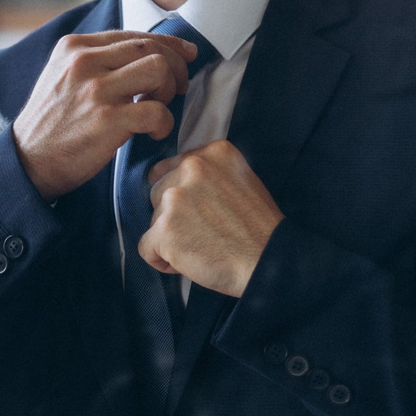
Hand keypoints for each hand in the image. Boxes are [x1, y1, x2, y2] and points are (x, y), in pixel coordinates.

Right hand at [11, 31, 196, 199]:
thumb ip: (95, 60)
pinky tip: (153, 133)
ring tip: (158, 108)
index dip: (168, 44)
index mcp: (74, 47)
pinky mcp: (107, 120)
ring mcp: (96, 90)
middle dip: (176, 67)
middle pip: (151, 47)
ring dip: (169, 90)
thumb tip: (145, 53)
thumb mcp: (62, 76)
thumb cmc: (51, 123)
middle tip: (178, 88)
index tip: (186, 55)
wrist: (27, 161)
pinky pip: (158, 111)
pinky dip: (164, 123)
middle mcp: (84, 62)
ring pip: (159, 69)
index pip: (134, 35)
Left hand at [138, 140, 282, 295]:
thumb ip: (211, 175)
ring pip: (153, 220)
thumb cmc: (259, 229)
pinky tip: (189, 262)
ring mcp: (176, 197)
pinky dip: (163, 260)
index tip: (200, 211)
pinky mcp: (164, 229)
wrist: (269, 261)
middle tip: (203, 232)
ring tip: (202, 247)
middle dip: (173, 215)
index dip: (181, 196)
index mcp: (213, 152)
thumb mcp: (241, 180)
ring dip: (170, 237)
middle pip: (158, 193)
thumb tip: (179, 184)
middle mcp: (192, 168)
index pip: (170, 169)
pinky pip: (146, 248)